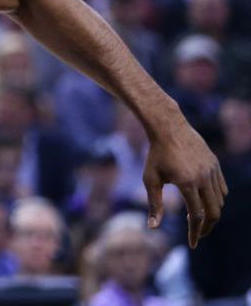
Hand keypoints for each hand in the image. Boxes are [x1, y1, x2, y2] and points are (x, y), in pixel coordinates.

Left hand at [143, 119, 226, 247]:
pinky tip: (203, 203)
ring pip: (219, 201)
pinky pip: (222, 189)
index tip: (192, 244)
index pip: (196, 216)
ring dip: (211, 214)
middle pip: (214, 212)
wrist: (169, 128)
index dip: (195, 232)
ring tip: (196, 218)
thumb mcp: (150, 179)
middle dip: (206, 227)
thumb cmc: (155, 155)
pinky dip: (216, 200)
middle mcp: (204, 178)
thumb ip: (154, 204)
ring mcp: (213, 171)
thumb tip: (152, 227)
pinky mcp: (216, 165)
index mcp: (187, 183)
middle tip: (197, 235)